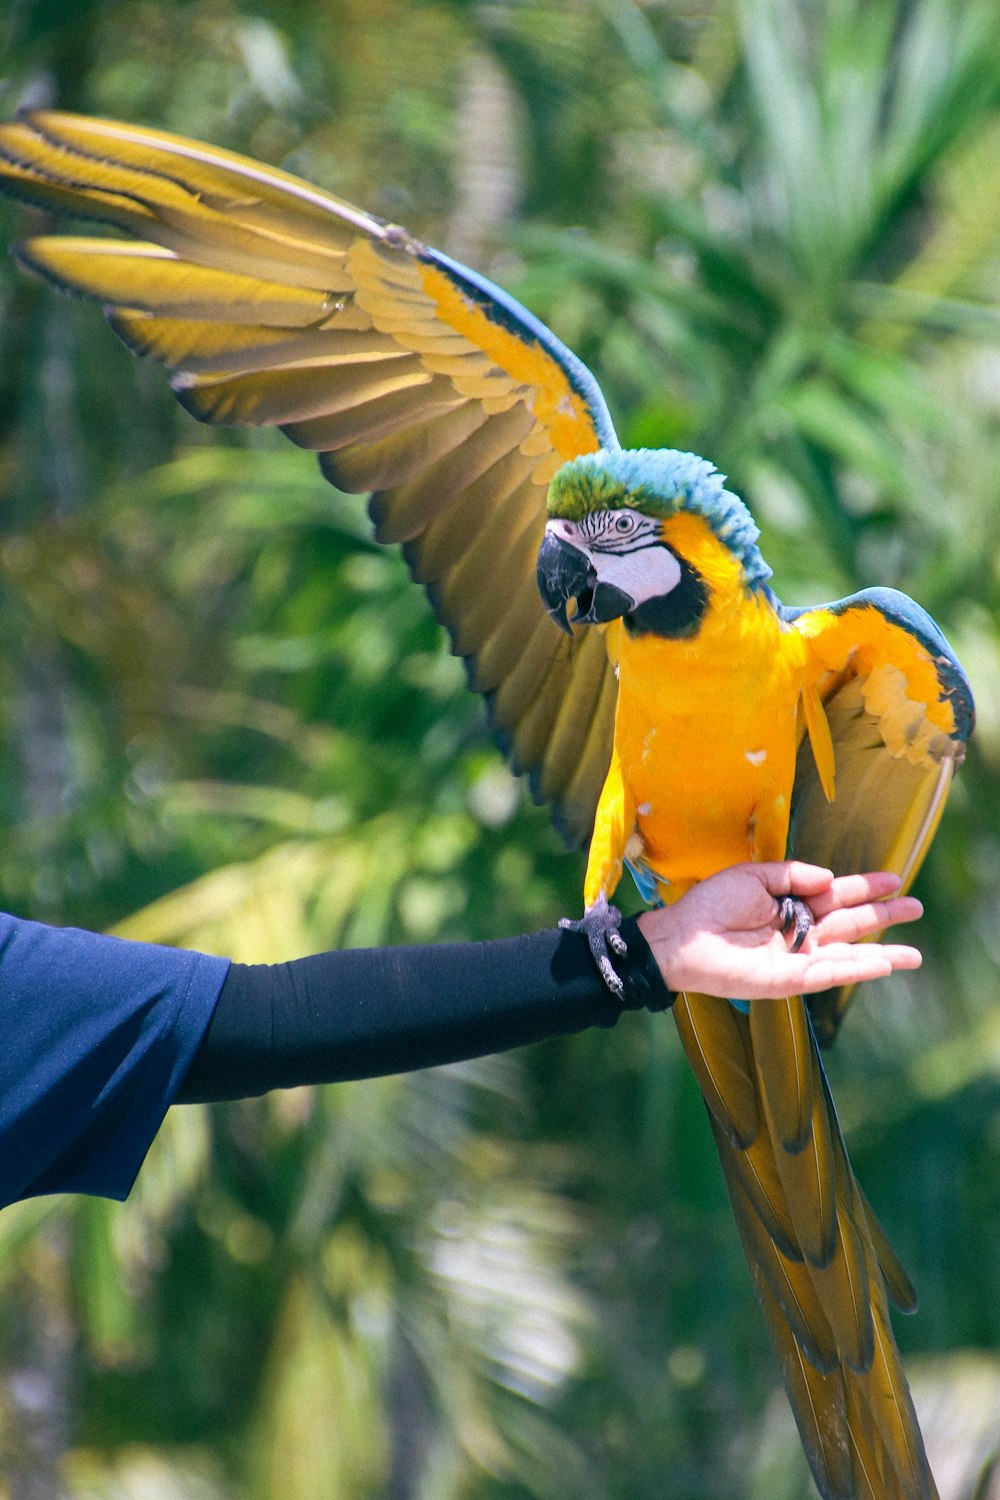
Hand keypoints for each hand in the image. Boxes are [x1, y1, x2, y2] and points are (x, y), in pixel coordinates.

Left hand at [636, 862, 921, 1000]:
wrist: (681, 937)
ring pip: (849, 954)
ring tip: (915, 953)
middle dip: (883, 915)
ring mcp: (796, 957)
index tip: (893, 878)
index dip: (864, 887)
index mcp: (789, 904)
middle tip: (916, 907)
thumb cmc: (710, 904)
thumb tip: (830, 878)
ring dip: (882, 952)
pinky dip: (858, 970)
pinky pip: (830, 974)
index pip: (835, 894)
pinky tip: (883, 965)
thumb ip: (793, 874)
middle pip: (850, 922)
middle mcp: (798, 932)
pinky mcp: (790, 979)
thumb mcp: (753, 876)